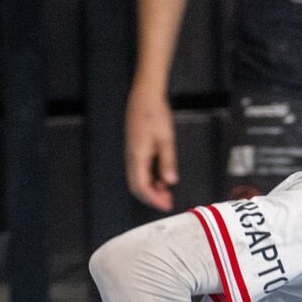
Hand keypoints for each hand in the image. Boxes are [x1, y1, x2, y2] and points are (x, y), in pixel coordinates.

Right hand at [125, 84, 178, 211]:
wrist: (145, 96)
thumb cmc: (155, 114)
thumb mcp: (166, 139)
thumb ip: (167, 162)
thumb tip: (170, 182)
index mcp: (138, 156)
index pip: (142, 186)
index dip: (154, 199)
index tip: (166, 205)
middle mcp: (131, 157)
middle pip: (136, 186)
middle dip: (151, 197)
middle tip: (168, 201)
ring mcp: (131, 153)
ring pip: (137, 178)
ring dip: (150, 188)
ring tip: (167, 191)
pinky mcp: (134, 148)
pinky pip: (138, 170)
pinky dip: (149, 178)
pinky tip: (161, 177)